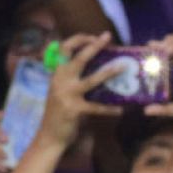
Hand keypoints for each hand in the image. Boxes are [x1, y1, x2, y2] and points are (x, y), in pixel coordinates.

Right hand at [37, 33, 124, 148]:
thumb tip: (96, 68)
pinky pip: (96, 107)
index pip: (62, 49)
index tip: (93, 37)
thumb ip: (72, 80)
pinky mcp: (75, 109)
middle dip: (94, 46)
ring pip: (92, 79)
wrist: (49, 135)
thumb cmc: (58, 112)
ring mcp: (67, 94)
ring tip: (123, 67)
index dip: (78, 40)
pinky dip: (109, 109)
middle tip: (107, 37)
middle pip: (78, 58)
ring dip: (109, 72)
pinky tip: (120, 110)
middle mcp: (60, 81)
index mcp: (56, 74)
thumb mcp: (60, 91)